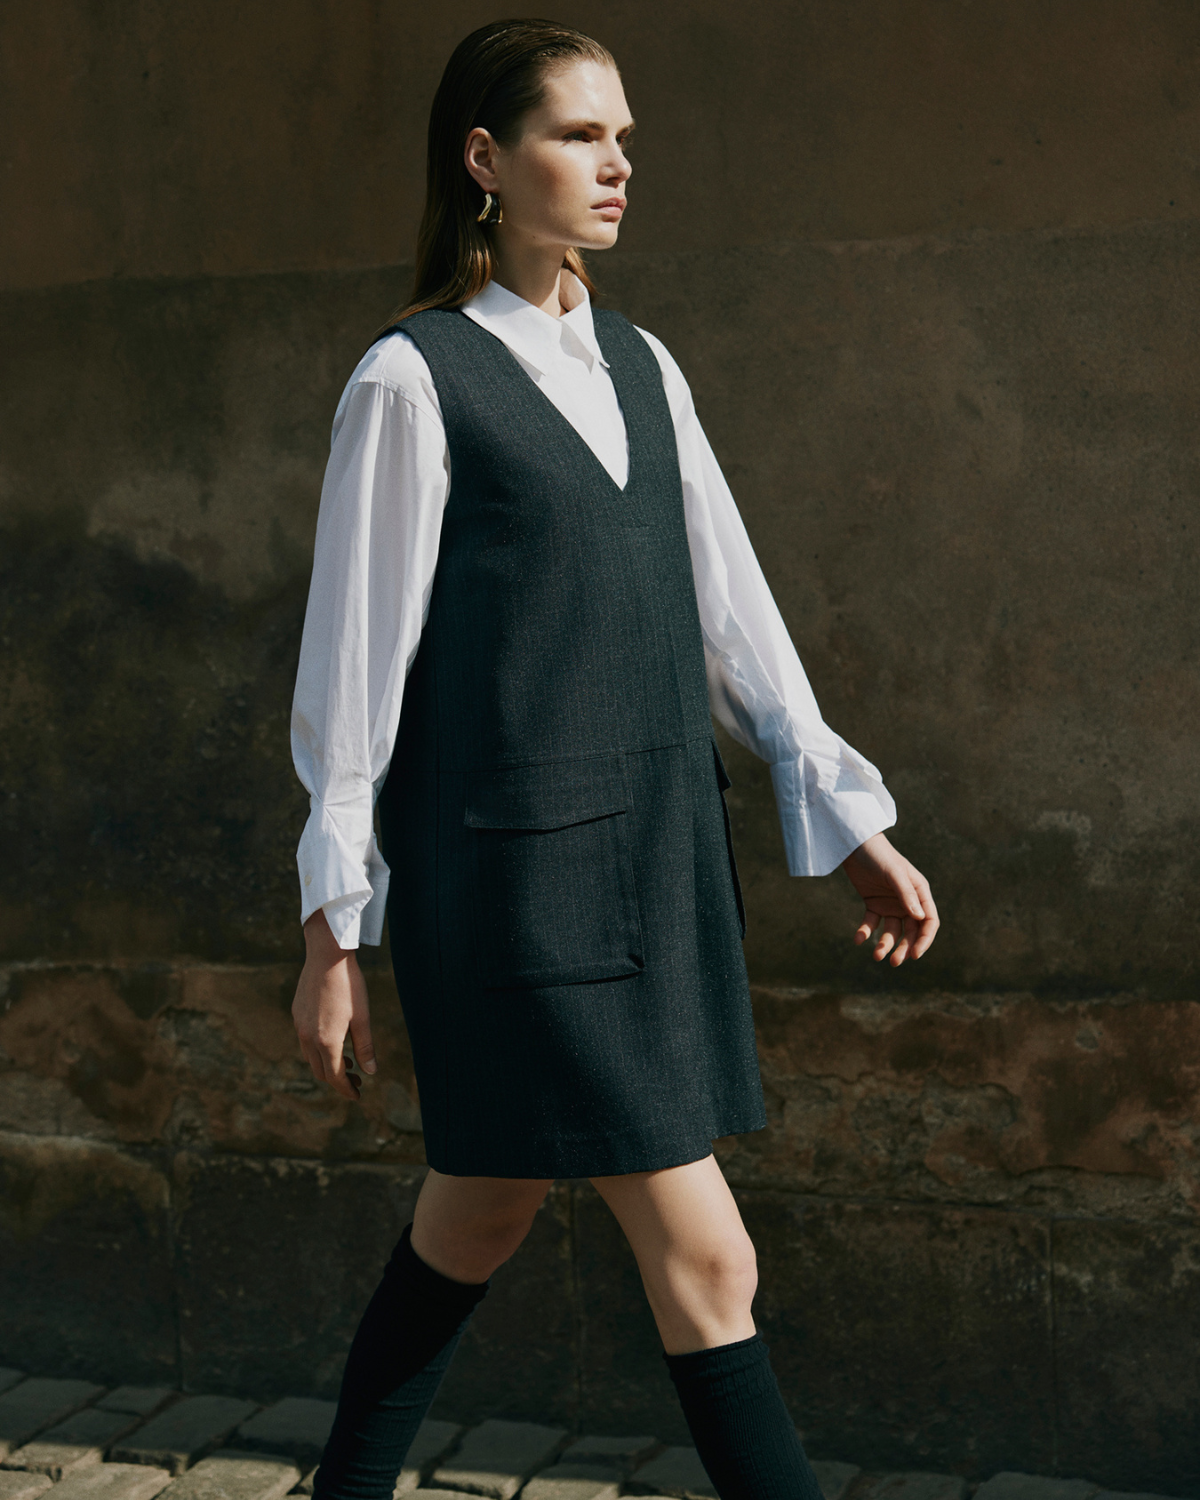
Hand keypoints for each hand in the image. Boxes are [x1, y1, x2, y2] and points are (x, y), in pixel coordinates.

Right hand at [291, 909, 376, 1099]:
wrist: (327, 956)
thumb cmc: (349, 985)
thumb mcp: (363, 1017)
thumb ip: (365, 1046)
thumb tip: (370, 1072)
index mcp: (326, 1041)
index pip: (335, 1077)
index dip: (346, 1090)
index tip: (357, 1096)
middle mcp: (308, 1037)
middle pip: (320, 1071)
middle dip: (338, 1080)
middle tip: (356, 1080)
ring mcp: (299, 1025)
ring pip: (310, 1057)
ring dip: (327, 1064)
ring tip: (347, 1060)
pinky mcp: (296, 1013)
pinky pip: (305, 1041)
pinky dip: (318, 1049)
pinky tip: (332, 1039)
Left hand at [842, 832, 938, 965]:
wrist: (855, 844)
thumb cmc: (879, 855)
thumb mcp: (894, 873)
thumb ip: (906, 894)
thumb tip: (920, 918)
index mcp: (920, 892)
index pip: (929, 922)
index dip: (925, 940)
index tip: (915, 955)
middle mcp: (908, 901)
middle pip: (911, 931)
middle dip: (904, 948)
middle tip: (895, 962)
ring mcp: (890, 904)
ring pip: (892, 931)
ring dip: (885, 945)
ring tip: (876, 956)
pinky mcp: (873, 904)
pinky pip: (871, 923)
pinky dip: (865, 932)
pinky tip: (858, 939)